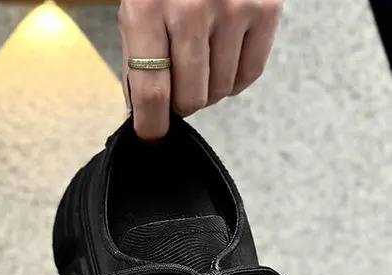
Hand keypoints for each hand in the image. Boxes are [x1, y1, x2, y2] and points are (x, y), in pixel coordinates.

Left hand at [119, 0, 282, 139]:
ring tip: (201, 61)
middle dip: (181, 103)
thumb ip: (136, 63)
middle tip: (179, 84)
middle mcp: (190, 10)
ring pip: (219, 92)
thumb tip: (142, 115)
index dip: (151, 126)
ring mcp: (232, 9)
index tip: (152, 135)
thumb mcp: (136, 11)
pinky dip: (233, 79)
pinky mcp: (264, 8)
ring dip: (208, 89)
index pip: (151, 93)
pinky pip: (248, 75)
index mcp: (147, 12)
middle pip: (189, 99)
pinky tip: (223, 58)